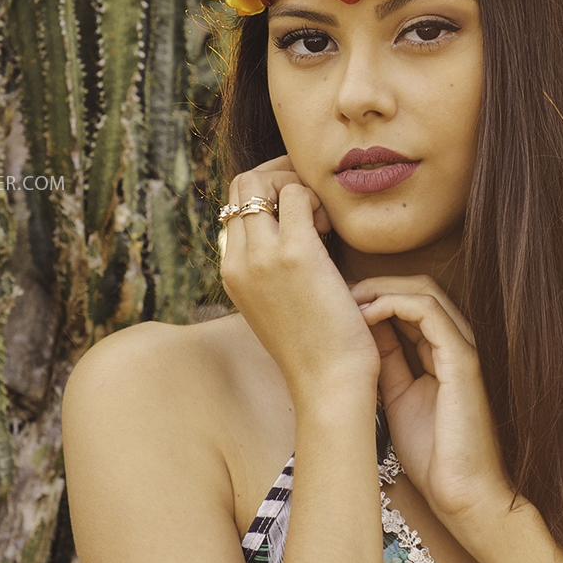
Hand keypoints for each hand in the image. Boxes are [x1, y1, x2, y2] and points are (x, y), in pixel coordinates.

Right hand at [220, 157, 379, 406]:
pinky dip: (317, 199)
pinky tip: (332, 230)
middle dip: (279, 177)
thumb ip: (274, 270)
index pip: (235, 204)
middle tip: (312, 203)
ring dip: (297, 185)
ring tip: (321, 221)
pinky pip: (296, 192)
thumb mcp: (280, 305)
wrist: (328, 385)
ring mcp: (262, 256)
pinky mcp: (295, 254)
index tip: (302, 212)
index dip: (269, 194)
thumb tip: (298, 234)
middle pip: (242, 183)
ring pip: (262, 179)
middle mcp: (238, 261)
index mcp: (231, 273)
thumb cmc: (316, 348)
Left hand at [348, 276, 513, 530]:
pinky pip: (430, 313)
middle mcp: (456, 344)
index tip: (337, 306)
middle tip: (339, 296)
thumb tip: (359, 331)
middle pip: (417, 289)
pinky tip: (367, 315)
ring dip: (381, 290)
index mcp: (441, 353)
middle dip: (375, 285)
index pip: (410, 303)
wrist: (461, 495)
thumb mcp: (396, 397)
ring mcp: (462, 349)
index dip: (373, 296)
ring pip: (425, 292)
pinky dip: (395, 304)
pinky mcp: (462, 361)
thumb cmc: (433, 455)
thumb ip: (386, 362)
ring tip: (348, 302)